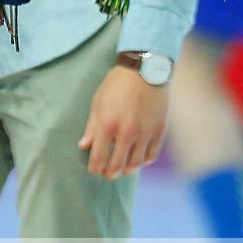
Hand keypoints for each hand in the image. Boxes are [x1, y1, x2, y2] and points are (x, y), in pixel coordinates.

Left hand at [78, 64, 169, 178]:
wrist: (145, 69)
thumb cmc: (118, 84)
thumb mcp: (98, 102)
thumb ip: (92, 127)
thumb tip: (84, 146)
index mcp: (107, 125)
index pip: (98, 159)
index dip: (94, 168)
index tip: (94, 168)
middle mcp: (126, 132)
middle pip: (116, 167)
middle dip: (109, 174)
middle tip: (107, 173)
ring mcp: (144, 133)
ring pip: (135, 165)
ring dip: (127, 169)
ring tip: (123, 167)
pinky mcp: (159, 131)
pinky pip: (151, 156)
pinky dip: (143, 161)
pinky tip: (138, 159)